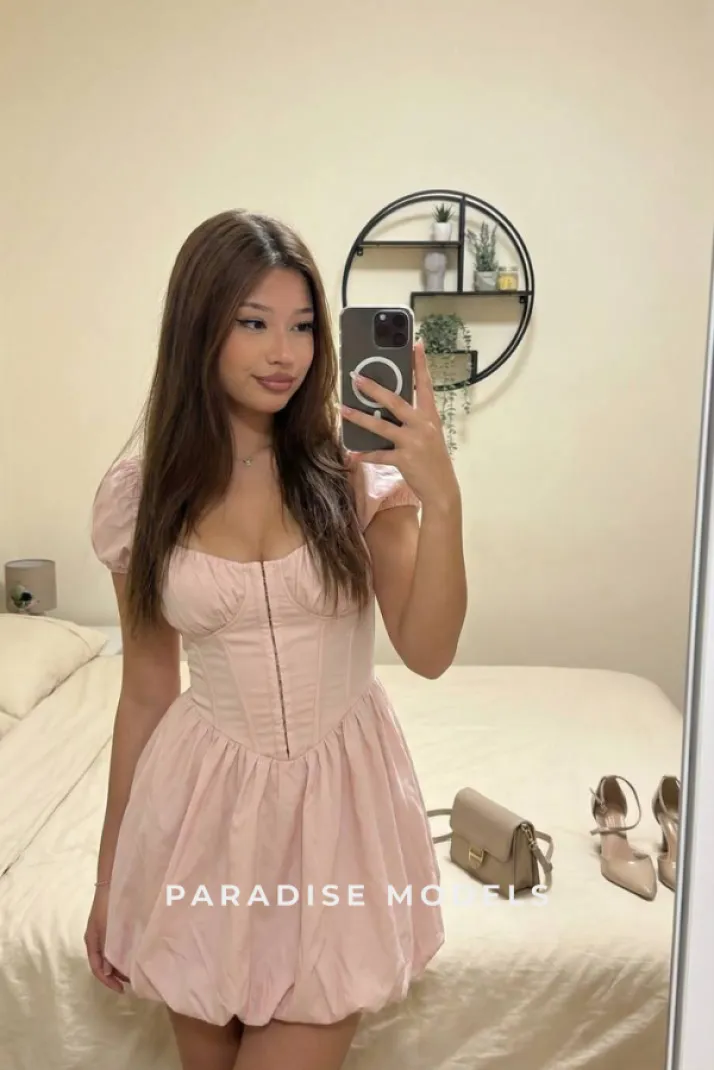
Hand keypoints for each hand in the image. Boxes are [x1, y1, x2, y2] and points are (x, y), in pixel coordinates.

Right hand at [84, 887, 127, 992]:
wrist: (111, 882)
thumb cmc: (108, 904)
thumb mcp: (105, 928)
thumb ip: (106, 949)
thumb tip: (107, 971)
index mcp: (92, 941)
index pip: (97, 968)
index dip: (107, 982)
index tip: (122, 989)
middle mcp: (96, 940)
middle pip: (103, 964)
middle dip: (115, 976)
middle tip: (131, 982)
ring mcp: (103, 933)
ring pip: (109, 956)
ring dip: (119, 966)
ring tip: (133, 971)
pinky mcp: (111, 927)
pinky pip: (114, 946)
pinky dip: (122, 955)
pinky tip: (133, 955)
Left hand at [340, 340, 459, 507]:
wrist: (443, 489)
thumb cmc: (433, 460)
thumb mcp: (429, 435)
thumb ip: (413, 420)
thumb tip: (387, 408)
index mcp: (430, 416)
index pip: (425, 385)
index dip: (420, 364)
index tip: (416, 343)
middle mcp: (422, 425)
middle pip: (395, 401)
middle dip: (374, 388)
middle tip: (356, 377)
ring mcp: (413, 442)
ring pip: (381, 426)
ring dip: (359, 418)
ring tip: (343, 409)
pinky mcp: (404, 460)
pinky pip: (379, 455)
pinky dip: (364, 455)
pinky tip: (351, 454)